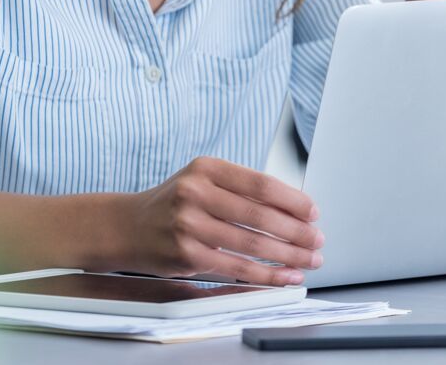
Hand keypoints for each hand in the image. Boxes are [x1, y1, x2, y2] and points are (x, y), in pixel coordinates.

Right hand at [120, 156, 323, 285]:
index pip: (260, 184)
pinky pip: (236, 268)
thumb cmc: (175, 203)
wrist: (128, 226)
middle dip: (296, 231)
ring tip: (309, 260)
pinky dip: (266, 275)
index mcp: (206, 168)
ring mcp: (189, 225)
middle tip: (317, 240)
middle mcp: (196, 193)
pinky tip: (285, 276)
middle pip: (259, 215)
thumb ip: (240, 190)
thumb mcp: (202, 181)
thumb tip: (294, 210)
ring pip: (251, 244)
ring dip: (288, 256)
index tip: (313, 212)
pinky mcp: (187, 255)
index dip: (292, 200)